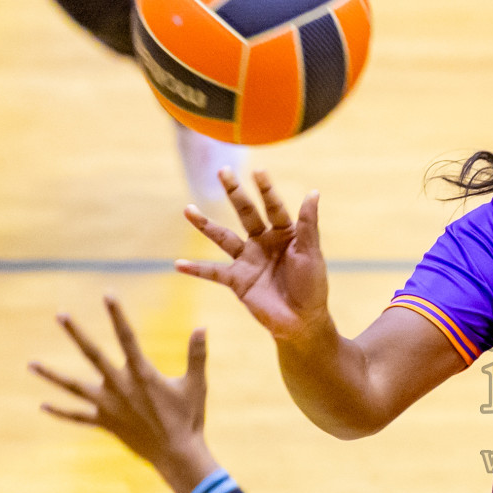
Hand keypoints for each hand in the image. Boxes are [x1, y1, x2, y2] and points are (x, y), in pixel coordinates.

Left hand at [31, 297, 216, 492]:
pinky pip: (78, 416)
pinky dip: (61, 411)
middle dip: (76, 333)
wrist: (176, 454)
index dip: (117, 315)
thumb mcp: (196, 384)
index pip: (127, 337)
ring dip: (52, 375)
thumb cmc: (189, 418)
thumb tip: (202, 327)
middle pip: (92, 355)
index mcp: (141, 374)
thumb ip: (197, 355)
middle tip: (60, 315)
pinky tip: (43, 405)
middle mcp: (119, 387)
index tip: (108, 294)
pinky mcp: (105, 422)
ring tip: (31, 364)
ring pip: (74, 387)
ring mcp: (109, 406)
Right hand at [177, 170, 332, 344]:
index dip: (266, 190)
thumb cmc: (313, 287)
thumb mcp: (312, 254)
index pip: (273, 206)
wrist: (303, 322)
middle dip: (234, 193)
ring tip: (187, 209)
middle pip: (246, 213)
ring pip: (223, 237)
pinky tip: (178, 264)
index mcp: (285, 233)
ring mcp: (248, 260)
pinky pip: (213, 273)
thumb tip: (314, 193)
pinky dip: (196, 270)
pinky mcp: (237, 281)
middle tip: (223, 171)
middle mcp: (263, 242)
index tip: (257, 170)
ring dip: (205, 224)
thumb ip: (308, 225)